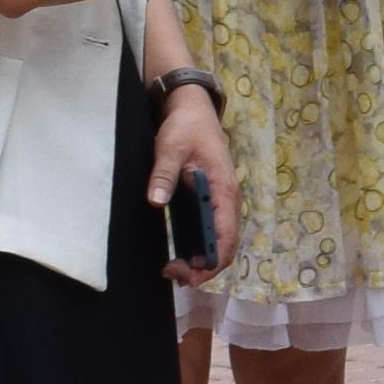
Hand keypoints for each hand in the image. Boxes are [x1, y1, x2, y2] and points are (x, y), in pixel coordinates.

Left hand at [149, 74, 234, 257]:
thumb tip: (155, 200)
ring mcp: (220, 202)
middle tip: (172, 274)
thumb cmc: (186, 127)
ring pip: (219, 241)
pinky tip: (178, 253)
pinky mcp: (210, 201)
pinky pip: (209, 232)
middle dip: (203, 268)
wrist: (192, 109)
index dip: (211, 262)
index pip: (227, 238)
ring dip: (200, 260)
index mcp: (225, 190)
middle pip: (225, 246)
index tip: (186, 274)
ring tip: (173, 269)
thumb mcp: (171, 147)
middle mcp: (227, 201)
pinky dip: (197, 248)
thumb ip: (164, 173)